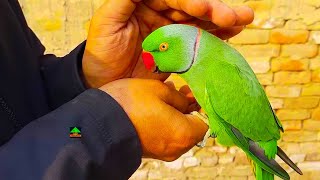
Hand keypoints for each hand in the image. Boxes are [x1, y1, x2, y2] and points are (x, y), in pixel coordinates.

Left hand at [82, 0, 253, 87]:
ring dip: (223, 22)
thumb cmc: (101, 52)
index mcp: (148, 3)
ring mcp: (172, 34)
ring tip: (243, 20)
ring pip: (201, 23)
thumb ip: (125, 0)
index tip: (205, 9)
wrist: (103, 82)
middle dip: (215, 11)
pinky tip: (232, 35)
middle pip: (193, 8)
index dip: (192, 3)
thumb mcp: (107, 21)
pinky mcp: (178, 53)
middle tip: (236, 16)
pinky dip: (217, 39)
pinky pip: (200, 43)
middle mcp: (163, 15)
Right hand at [99, 79, 207, 160]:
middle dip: (189, 108)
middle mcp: (176, 148)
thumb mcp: (158, 90)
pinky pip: (166, 136)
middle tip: (181, 90)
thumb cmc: (129, 104)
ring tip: (167, 95)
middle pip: (193, 127)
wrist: (97, 125)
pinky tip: (156, 107)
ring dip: (177, 114)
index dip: (202, 105)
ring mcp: (163, 152)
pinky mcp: (150, 151)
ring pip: (178, 131)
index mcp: (184, 134)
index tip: (195, 92)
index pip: (206, 121)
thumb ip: (180, 98)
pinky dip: (166, 123)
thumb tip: (188, 102)